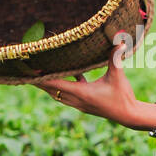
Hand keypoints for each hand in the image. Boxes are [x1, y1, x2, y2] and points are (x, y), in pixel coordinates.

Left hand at [28, 35, 152, 128]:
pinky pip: (69, 94)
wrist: (129, 115)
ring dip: (50, 85)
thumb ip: (115, 57)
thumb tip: (118, 40)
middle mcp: (77, 100)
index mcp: (81, 93)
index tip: (29, 73)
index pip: (55, 85)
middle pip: (52, 91)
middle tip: (26, 72)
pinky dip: (65, 86)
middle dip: (39, 82)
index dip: (41, 79)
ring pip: (58, 94)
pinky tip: (72, 75)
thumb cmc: (123, 96)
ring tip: (40, 75)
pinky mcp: (85, 104)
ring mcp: (80, 104)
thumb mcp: (117, 75)